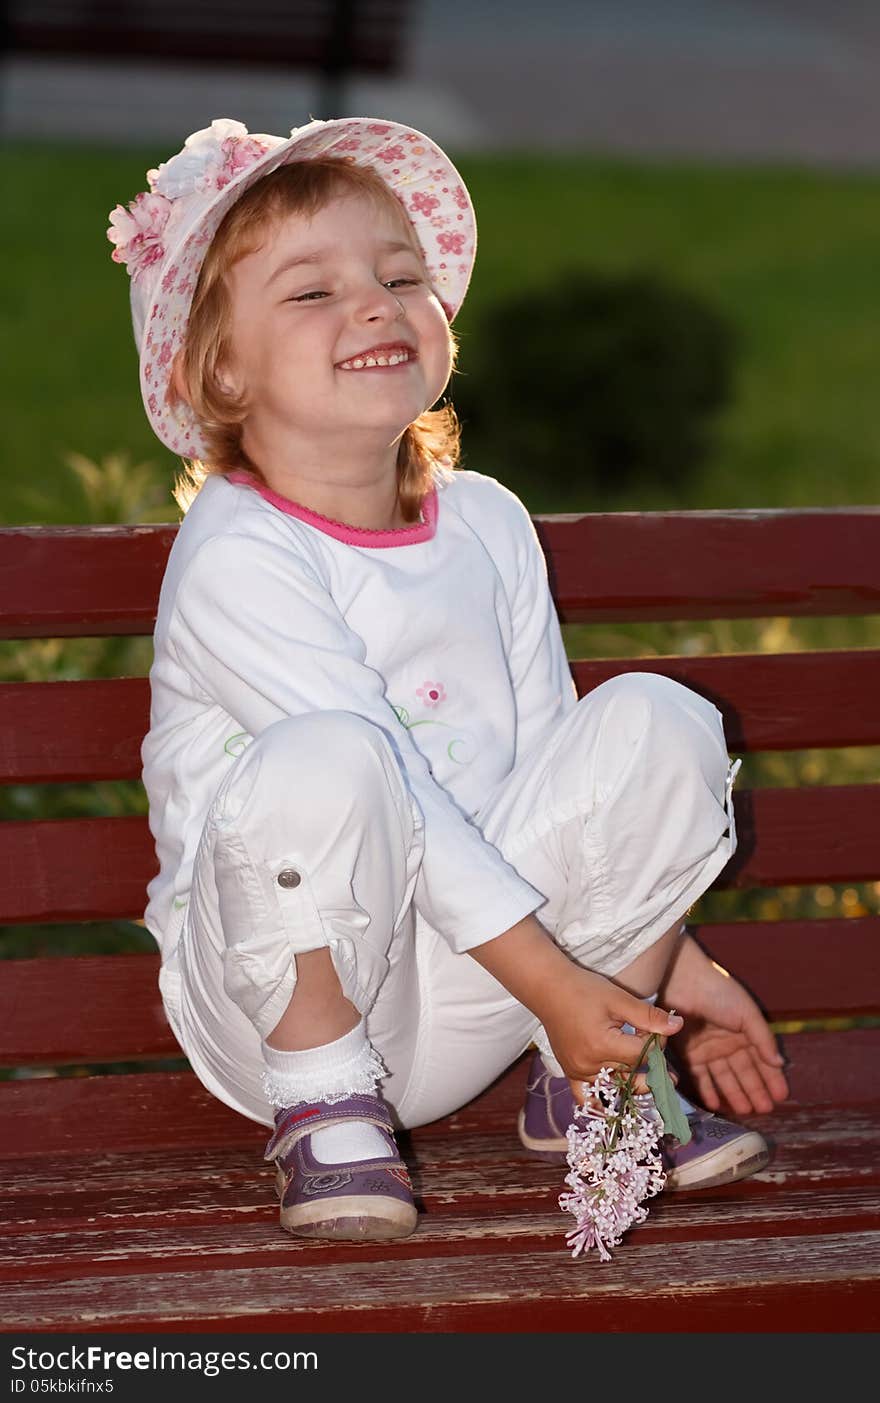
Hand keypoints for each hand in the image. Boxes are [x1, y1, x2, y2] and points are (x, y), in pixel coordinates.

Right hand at [467, 914, 681, 1100]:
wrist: (549, 988)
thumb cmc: (585, 989)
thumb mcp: (619, 999)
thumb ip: (649, 1016)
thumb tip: (678, 1026)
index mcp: (603, 1045)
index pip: (642, 1055)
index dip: (656, 1044)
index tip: (658, 1030)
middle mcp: (589, 1064)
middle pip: (631, 1072)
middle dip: (649, 1063)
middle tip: (665, 1063)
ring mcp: (577, 1071)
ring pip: (615, 1086)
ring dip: (633, 1082)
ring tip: (650, 1079)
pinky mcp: (570, 1073)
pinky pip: (586, 1098)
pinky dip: (601, 1104)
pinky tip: (614, 1107)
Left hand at [660, 934, 788, 1116]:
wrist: (683, 980)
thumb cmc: (719, 993)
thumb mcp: (747, 1014)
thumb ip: (763, 1039)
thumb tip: (780, 1063)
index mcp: (745, 1032)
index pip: (762, 1060)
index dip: (772, 1078)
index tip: (781, 1096)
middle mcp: (728, 1043)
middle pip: (745, 1072)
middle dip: (756, 1090)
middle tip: (765, 1110)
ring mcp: (708, 1049)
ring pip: (724, 1077)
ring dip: (735, 1093)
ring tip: (747, 1111)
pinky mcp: (688, 1052)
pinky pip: (700, 1076)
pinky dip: (708, 1090)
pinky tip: (717, 1104)